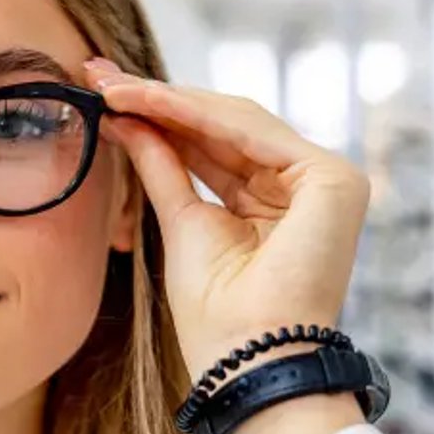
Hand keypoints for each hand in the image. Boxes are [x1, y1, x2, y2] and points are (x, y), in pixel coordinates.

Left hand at [88, 58, 370, 433]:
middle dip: (159, 99)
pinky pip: (252, 132)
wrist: (246, 358)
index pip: (215, 145)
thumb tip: (126, 117)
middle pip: (226, 126)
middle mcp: (307, 188)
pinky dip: (195, 114)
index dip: (159, 117)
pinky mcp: (334, 179)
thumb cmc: (216, 314)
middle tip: (99, 74)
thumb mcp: (180, 222)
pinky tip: (146, 100)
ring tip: (111, 85)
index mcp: (277, 204)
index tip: (103, 93)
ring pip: (236, 121)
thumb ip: (162, 165)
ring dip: (168, 100)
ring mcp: (327, 181)